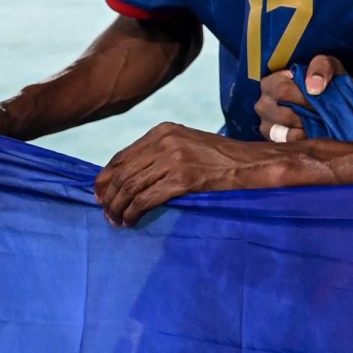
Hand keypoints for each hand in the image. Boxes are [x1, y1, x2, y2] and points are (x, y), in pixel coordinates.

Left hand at [94, 122, 288, 226]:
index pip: (121, 157)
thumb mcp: (187, 144)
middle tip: (107, 214)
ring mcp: (173, 159)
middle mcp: (164, 141)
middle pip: (121, 173)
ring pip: (130, 188)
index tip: (99, 196)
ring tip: (117, 221)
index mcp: (163, 130)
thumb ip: (160, 152)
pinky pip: (145, 199)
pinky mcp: (182, 178)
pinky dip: (133, 213)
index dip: (105, 179)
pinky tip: (132, 221)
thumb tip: (129, 175)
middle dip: (109, 197)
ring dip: (118, 208)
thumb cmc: (221, 158)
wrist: (252, 162)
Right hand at [256, 55, 343, 141]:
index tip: (321, 99)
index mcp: (270, 83)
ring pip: (287, 134)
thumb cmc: (325, 79)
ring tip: (321, 123)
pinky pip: (290, 145)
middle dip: (308, 116)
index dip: (305, 98)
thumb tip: (314, 87)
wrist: (330, 98)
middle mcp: (263, 105)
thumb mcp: (327, 65)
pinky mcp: (275, 142)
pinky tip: (316, 133)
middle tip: (324, 114)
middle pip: (284, 115)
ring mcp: (267, 125)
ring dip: (308, 129)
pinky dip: (306, 140)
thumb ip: (321, 67)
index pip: (283, 92)